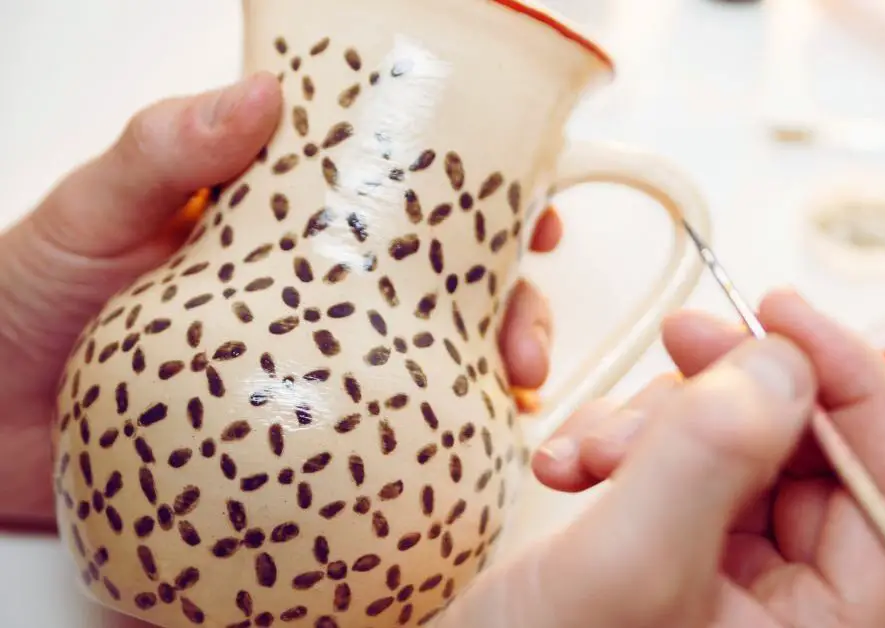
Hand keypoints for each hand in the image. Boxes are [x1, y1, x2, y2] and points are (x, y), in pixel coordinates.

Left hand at [0, 73, 561, 529]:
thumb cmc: (23, 298)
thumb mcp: (90, 209)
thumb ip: (161, 152)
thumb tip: (256, 95)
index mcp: (276, 214)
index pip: (395, 189)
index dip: (476, 194)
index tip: (529, 208)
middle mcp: (307, 284)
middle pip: (438, 279)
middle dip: (506, 296)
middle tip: (525, 321)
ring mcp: (309, 357)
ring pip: (427, 352)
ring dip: (487, 365)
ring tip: (513, 383)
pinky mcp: (297, 427)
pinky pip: (384, 425)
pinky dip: (438, 429)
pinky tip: (474, 435)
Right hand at [440, 289, 884, 627]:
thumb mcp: (624, 567)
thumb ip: (707, 459)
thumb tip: (784, 364)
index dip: (852, 386)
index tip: (781, 314)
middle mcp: (790, 608)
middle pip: (811, 451)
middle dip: (731, 393)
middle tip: (678, 337)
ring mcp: (730, 580)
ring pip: (738, 445)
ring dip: (661, 419)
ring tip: (588, 451)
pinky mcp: (675, 555)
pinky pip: (680, 462)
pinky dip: (625, 441)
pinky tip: (568, 461)